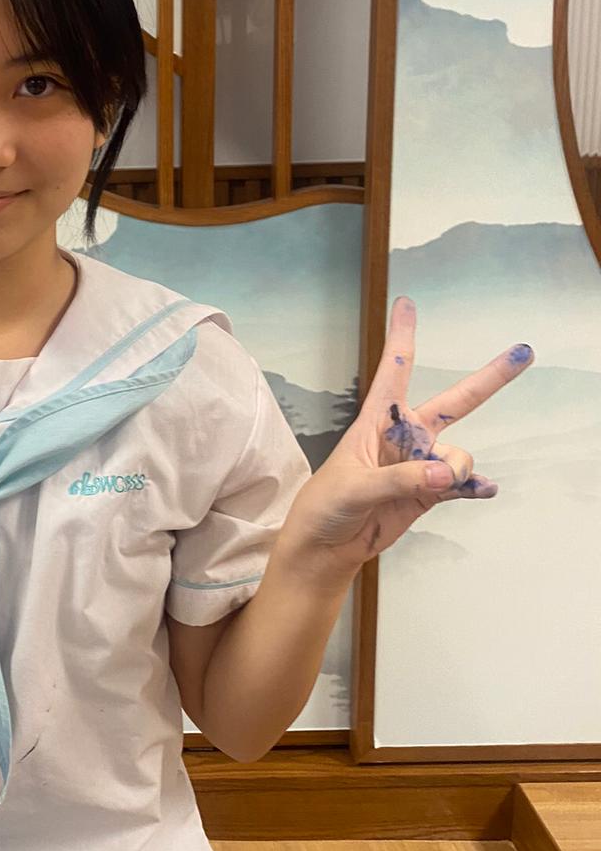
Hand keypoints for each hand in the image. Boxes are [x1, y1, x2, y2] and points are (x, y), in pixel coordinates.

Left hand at [281, 297, 532, 576]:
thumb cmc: (327, 506)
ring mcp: (420, 465)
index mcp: (376, 423)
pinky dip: (474, 487)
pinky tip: (484, 489)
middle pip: (453, 402)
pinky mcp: (429, 493)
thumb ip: (401, 479)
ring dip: (455, 470)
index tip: (406, 303)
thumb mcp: (354, 488)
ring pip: (458, 456)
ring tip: (436, 485)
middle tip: (523, 354)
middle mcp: (404, 438)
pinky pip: (462, 485)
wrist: (327, 547)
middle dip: (488, 379)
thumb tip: (446, 474)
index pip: (393, 372)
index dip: (402, 337)